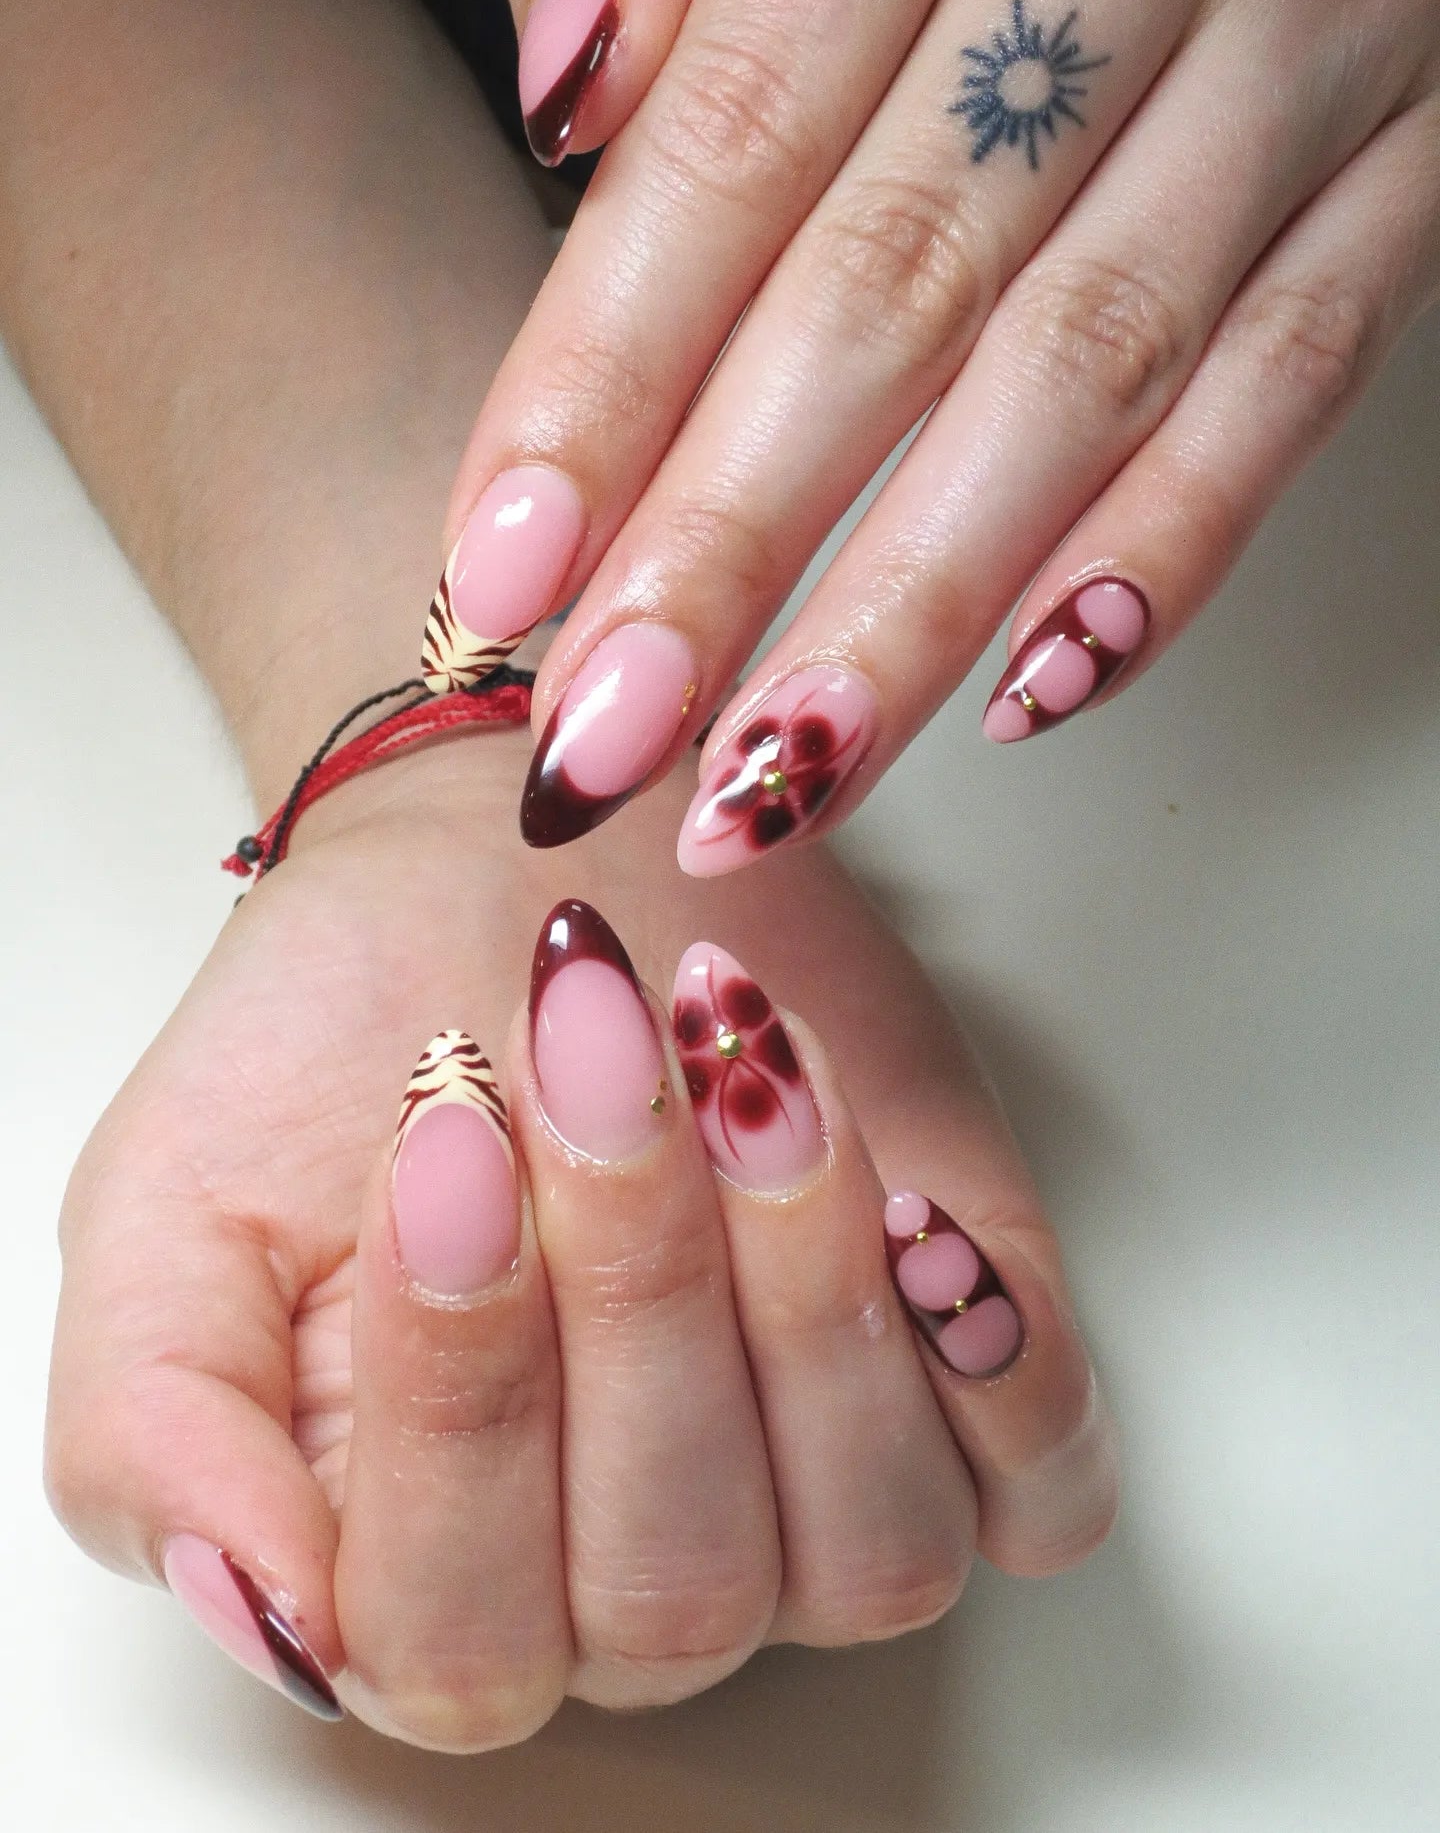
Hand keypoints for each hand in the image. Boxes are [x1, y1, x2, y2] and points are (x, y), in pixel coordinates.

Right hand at [45, 737, 1114, 1745]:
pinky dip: (1002, 1368)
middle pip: (674, 1581)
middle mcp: (630, 1578)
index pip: (455, 1626)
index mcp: (421, 1578)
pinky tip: (918, 1212)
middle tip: (588, 1046)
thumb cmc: (344, 1043)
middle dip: (638, 1290)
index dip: (459, 1396)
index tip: (445, 1137)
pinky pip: (1040, 1483)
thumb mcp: (172, 1216)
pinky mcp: (963, 1386)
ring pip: (867, 1546)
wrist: (505, 880)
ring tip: (739, 1066)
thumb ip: (162, 1441)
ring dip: (810, 1299)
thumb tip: (274, 1616)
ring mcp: (818, 1495)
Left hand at [426, 0, 1439, 864]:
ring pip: (1090, 372)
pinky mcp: (1422, 150)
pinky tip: (1040, 691)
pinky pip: (1305, 374)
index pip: (737, 141)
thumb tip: (568, 98)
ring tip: (778, 777)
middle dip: (731, 544)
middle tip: (606, 738)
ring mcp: (1309, 44)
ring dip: (923, 605)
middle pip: (895, 289)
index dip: (606, 375)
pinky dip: (1176, 545)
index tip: (502, 572)